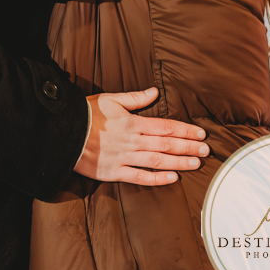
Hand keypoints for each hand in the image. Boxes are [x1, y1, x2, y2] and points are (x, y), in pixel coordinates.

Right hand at [74, 87, 208, 185]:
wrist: (64, 132)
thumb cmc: (87, 114)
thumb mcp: (111, 99)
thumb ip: (135, 98)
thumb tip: (154, 91)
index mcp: (132, 122)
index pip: (165, 127)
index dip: (185, 130)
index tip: (200, 134)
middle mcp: (132, 141)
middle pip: (166, 145)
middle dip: (188, 147)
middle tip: (206, 150)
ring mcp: (124, 158)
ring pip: (157, 161)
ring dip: (179, 163)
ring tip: (196, 164)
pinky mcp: (114, 172)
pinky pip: (139, 177)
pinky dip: (157, 178)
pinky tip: (172, 178)